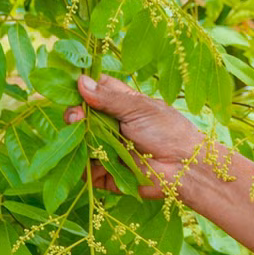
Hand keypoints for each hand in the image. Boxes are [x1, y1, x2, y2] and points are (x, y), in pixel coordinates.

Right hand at [64, 74, 205, 198]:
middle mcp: (111, 125)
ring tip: (80, 134)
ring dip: (75, 137)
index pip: (94, 90)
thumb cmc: (167, 130)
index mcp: (121, 104)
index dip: (81, 87)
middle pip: (81, 116)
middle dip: (75, 114)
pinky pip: (84, 169)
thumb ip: (109, 98)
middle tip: (77, 115)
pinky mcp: (105, 173)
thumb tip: (81, 81)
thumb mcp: (138, 108)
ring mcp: (106, 149)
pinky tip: (83, 156)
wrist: (183, 166)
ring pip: (79, 142)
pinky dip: (80, 164)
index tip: (70, 86)